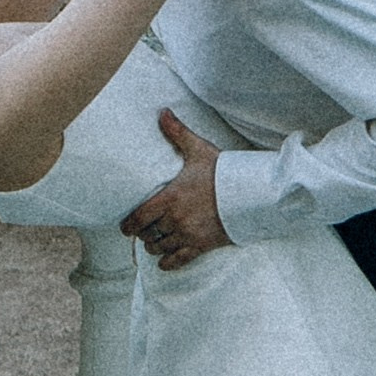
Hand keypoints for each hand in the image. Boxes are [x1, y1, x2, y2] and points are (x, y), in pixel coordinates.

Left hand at [120, 111, 232, 267]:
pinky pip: (179, 261)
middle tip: (142, 231)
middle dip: (143, 233)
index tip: (124, 228)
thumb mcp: (199, 150)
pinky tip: (164, 262)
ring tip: (154, 242)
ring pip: (160, 248)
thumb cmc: (223, 172)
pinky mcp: (202, 246)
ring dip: (154, 247)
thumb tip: (162, 112)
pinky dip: (168, 263)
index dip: (127, 225)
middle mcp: (176, 219)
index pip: (138, 217)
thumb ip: (177, 133)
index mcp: (170, 198)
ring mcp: (189, 235)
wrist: (251, 194)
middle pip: (148, 234)